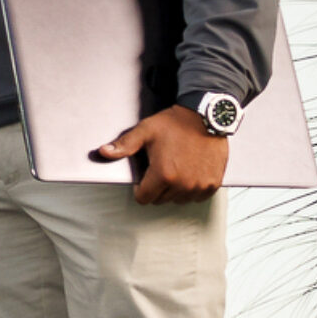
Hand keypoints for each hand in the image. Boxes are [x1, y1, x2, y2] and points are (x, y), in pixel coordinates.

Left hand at [97, 105, 227, 203]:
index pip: (144, 198)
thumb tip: (103, 152)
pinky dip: (192, 189)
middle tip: (160, 168)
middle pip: (161, 200)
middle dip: (156, 188)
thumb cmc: (175, 123)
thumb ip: (124, 145)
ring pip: (179, 200)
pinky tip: (189, 174)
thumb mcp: (145, 132)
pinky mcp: (213, 183)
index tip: (143, 177)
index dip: (140, 188)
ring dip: (175, 190)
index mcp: (163, 175)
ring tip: (175, 169)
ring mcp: (199, 185)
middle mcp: (183, 184)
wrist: (206, 117)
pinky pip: (198, 197)